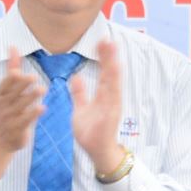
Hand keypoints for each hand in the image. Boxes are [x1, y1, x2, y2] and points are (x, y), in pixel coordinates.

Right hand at [0, 48, 48, 180]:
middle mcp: (4, 106)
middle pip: (12, 95)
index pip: (4, 86)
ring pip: (20, 107)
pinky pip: (25, 122)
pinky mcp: (17, 130)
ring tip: (42, 89)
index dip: (10, 80)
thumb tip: (13, 47)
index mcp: (1, 95)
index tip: (18, 72)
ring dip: (30, 98)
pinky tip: (43, 108)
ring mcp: (9, 118)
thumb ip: (12, 68)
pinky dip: (33, 115)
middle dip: (21, 86)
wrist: (0, 139)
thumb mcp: (7, 89)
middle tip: (32, 77)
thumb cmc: (7, 109)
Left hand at [70, 32, 128, 175]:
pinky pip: (113, 94)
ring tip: (112, 48)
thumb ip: (79, 94)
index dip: (102, 58)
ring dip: (112, 64)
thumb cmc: (91, 133)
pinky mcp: (112, 112)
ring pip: (113, 80)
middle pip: (109, 73)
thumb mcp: (80, 109)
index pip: (102, 73)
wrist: (98, 152)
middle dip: (108, 56)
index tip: (101, 42)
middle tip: (106, 38)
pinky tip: (114, 68)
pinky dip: (114, 81)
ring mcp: (112, 104)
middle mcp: (109, 97)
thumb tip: (76, 77)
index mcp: (102, 96)